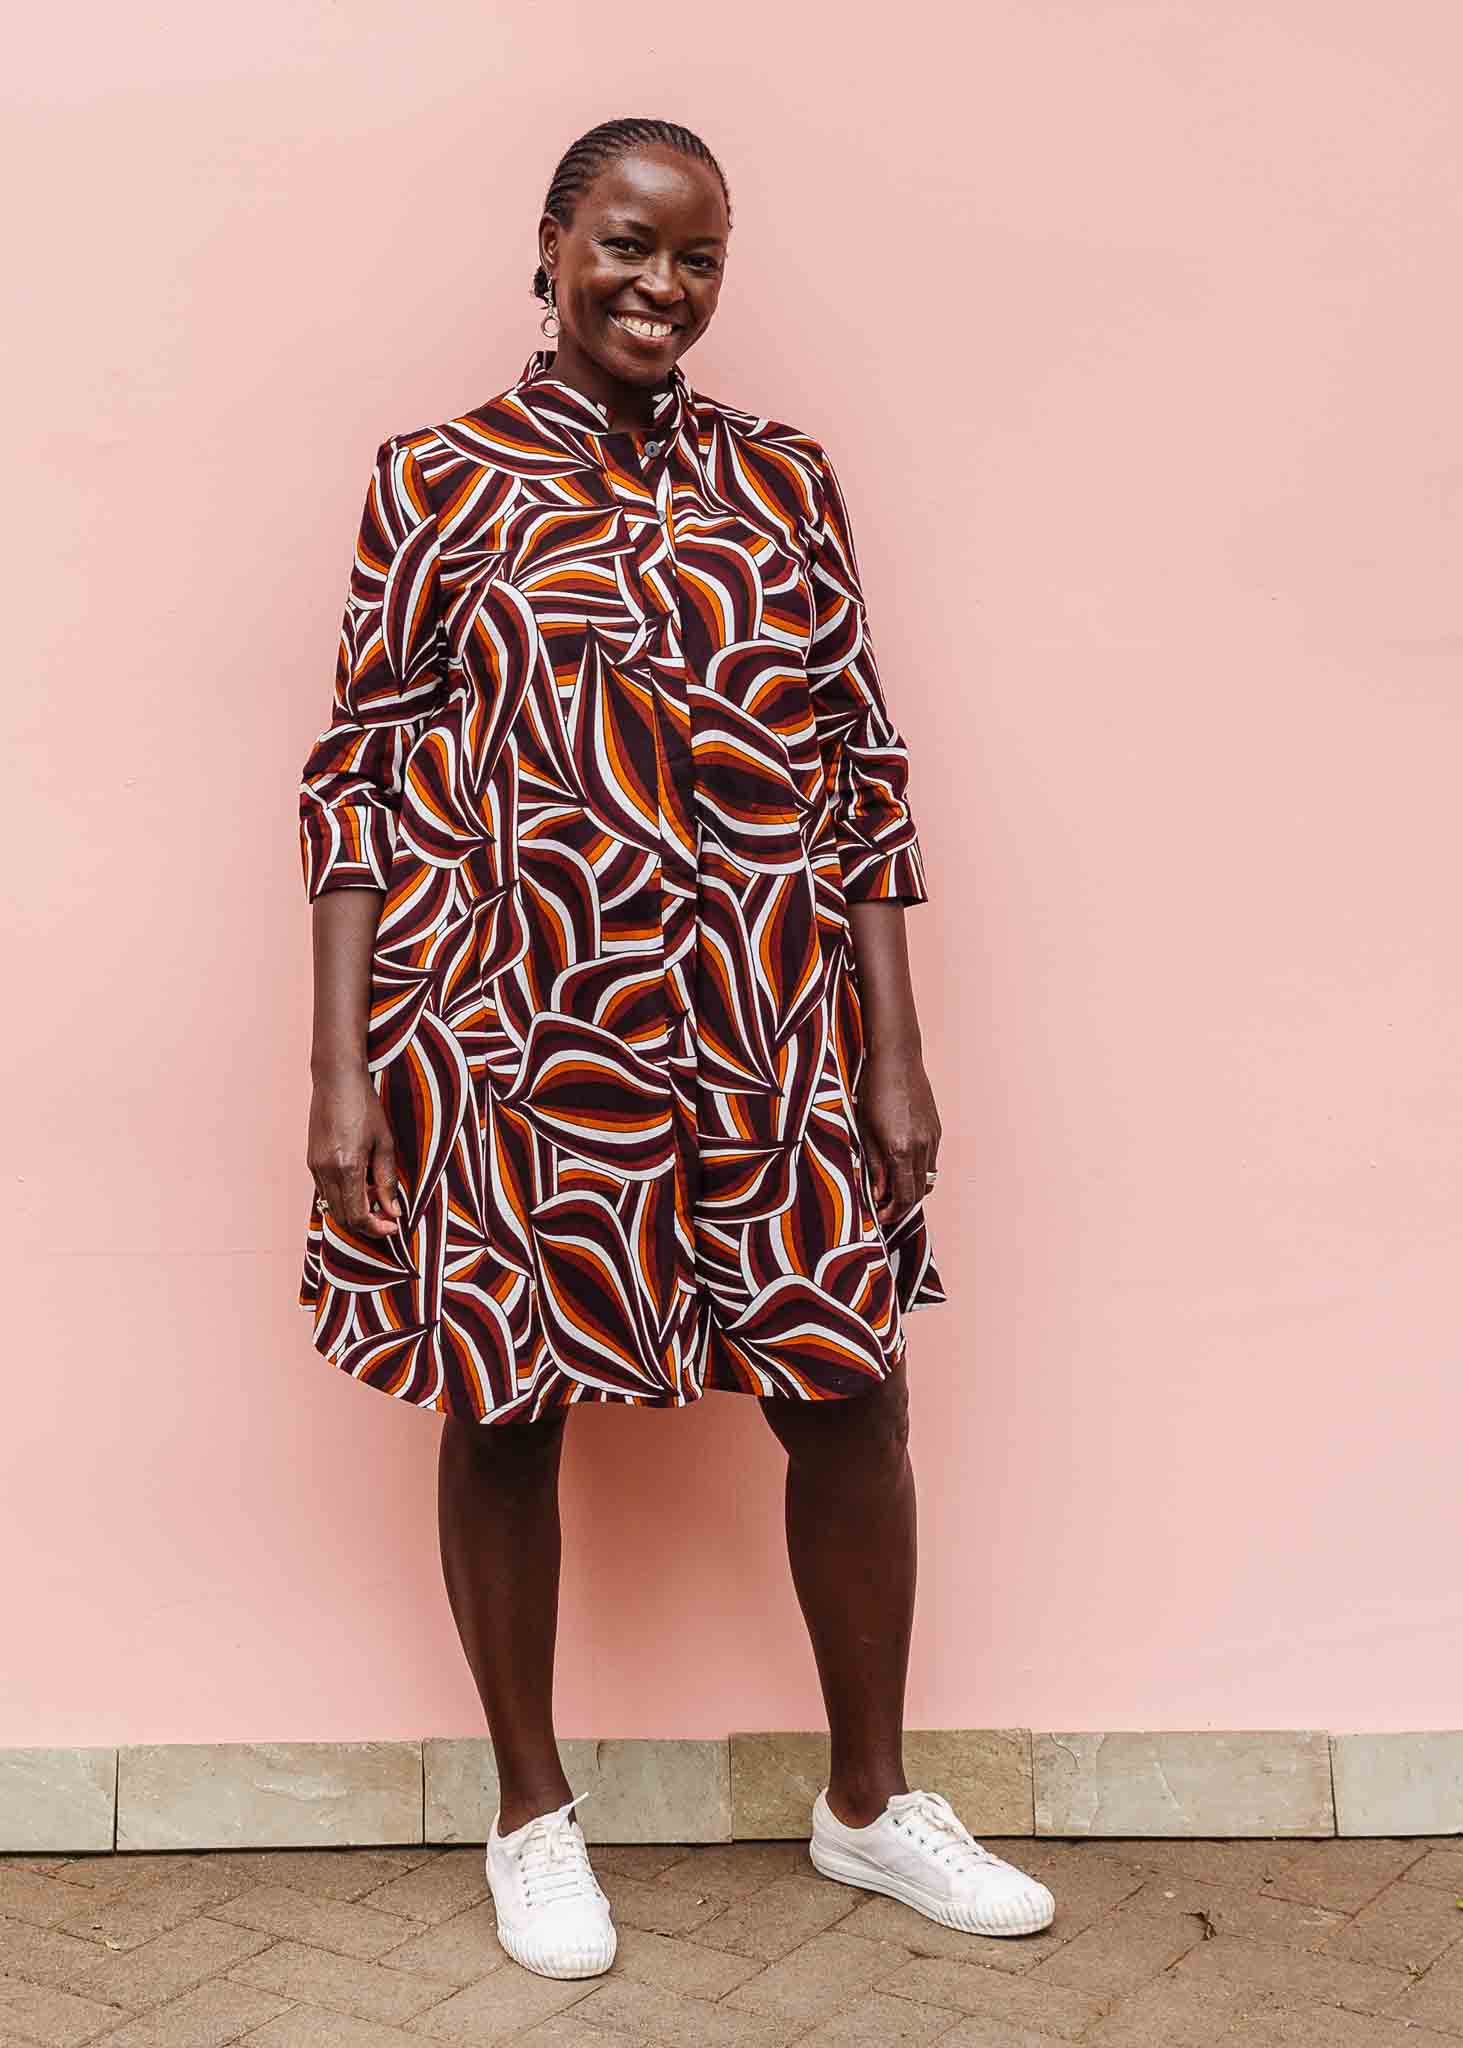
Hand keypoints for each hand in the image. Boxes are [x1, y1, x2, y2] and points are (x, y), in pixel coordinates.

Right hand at [307, 1069, 402, 1237]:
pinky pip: (326, 1192)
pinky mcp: (311, 1162)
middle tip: (387, 1218)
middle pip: (342, 1218)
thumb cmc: (365, 1107)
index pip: (358, 1216)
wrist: (336, 1081)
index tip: (393, 1226)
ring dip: (354, 1211)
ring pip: (332, 1207)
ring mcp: (315, 1167)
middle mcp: (326, 1171)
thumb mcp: (385, 1143)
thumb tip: (393, 1211)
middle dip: (366, 1225)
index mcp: (347, 1167)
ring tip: (376, 1197)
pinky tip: (360, 1184)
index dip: (376, 1228)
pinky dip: (343, 1198)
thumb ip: (387, 1180)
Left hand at [856, 1043, 941, 1228]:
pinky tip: (902, 1166)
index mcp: (901, 1149)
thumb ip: (874, 1165)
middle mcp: (922, 1147)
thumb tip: (878, 1193)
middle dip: (902, 1205)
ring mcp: (933, 1138)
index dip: (893, 1211)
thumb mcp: (865, 1130)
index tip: (881, 1216)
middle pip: (919, 1192)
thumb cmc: (873, 1090)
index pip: (904, 1196)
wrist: (897, 1059)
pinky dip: (919, 1171)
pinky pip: (931, 1161)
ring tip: (891, 1187)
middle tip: (884, 1206)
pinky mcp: (936, 1130)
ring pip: (928, 1178)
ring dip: (912, 1189)